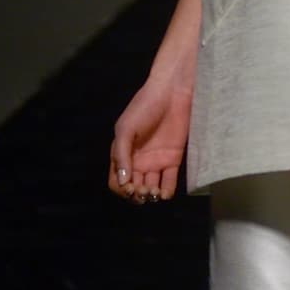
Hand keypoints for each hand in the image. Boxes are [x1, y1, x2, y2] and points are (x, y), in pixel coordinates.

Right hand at [108, 81, 192, 204]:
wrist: (171, 94)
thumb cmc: (144, 107)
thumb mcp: (126, 129)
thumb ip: (122, 155)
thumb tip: (122, 181)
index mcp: (122, 154)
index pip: (116, 181)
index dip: (121, 189)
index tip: (129, 187)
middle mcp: (138, 161)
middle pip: (134, 188)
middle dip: (137, 194)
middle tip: (143, 190)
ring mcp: (156, 162)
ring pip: (151, 188)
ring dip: (151, 195)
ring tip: (154, 191)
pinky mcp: (173, 160)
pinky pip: (169, 181)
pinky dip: (167, 191)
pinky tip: (165, 193)